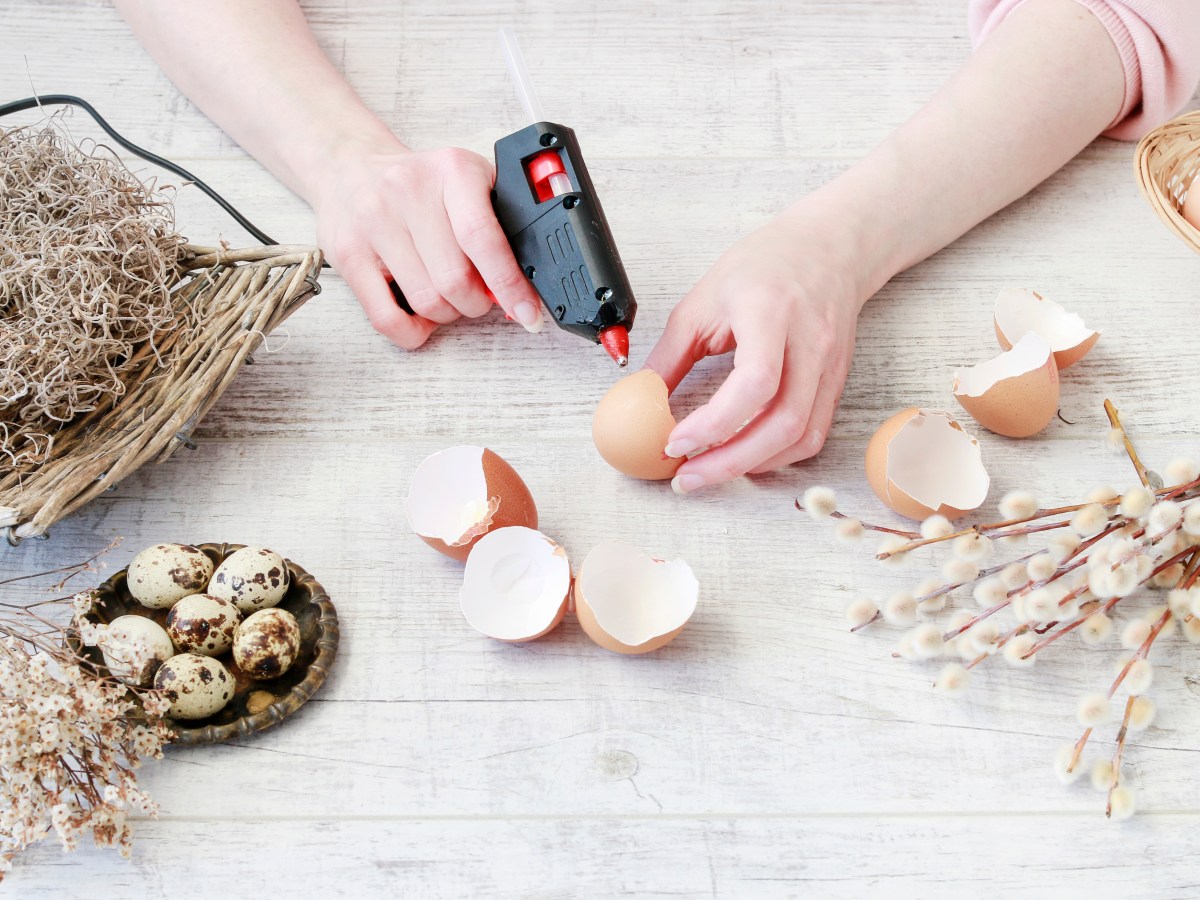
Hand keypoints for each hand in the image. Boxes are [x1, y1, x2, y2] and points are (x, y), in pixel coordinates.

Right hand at [312, 139, 543, 348]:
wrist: (350, 167)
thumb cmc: (421, 185)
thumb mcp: (467, 184)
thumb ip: (498, 226)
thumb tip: (524, 287)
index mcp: (451, 171)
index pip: (483, 238)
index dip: (509, 285)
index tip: (527, 313)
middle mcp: (407, 192)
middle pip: (455, 280)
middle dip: (477, 302)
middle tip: (478, 294)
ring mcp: (373, 223)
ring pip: (427, 302)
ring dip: (448, 314)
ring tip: (446, 295)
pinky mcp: (347, 255)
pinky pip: (386, 318)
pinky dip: (413, 331)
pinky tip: (421, 317)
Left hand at [645, 207, 870, 492]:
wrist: (829, 247)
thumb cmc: (767, 264)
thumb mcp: (703, 299)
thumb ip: (672, 353)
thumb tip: (641, 398)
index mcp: (772, 313)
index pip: (755, 382)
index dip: (715, 423)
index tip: (675, 442)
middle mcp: (809, 343)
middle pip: (783, 422)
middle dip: (730, 461)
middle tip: (686, 475)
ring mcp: (830, 366)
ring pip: (802, 437)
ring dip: (752, 465)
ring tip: (708, 471)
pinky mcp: (836, 382)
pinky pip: (812, 433)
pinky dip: (776, 456)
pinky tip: (744, 458)